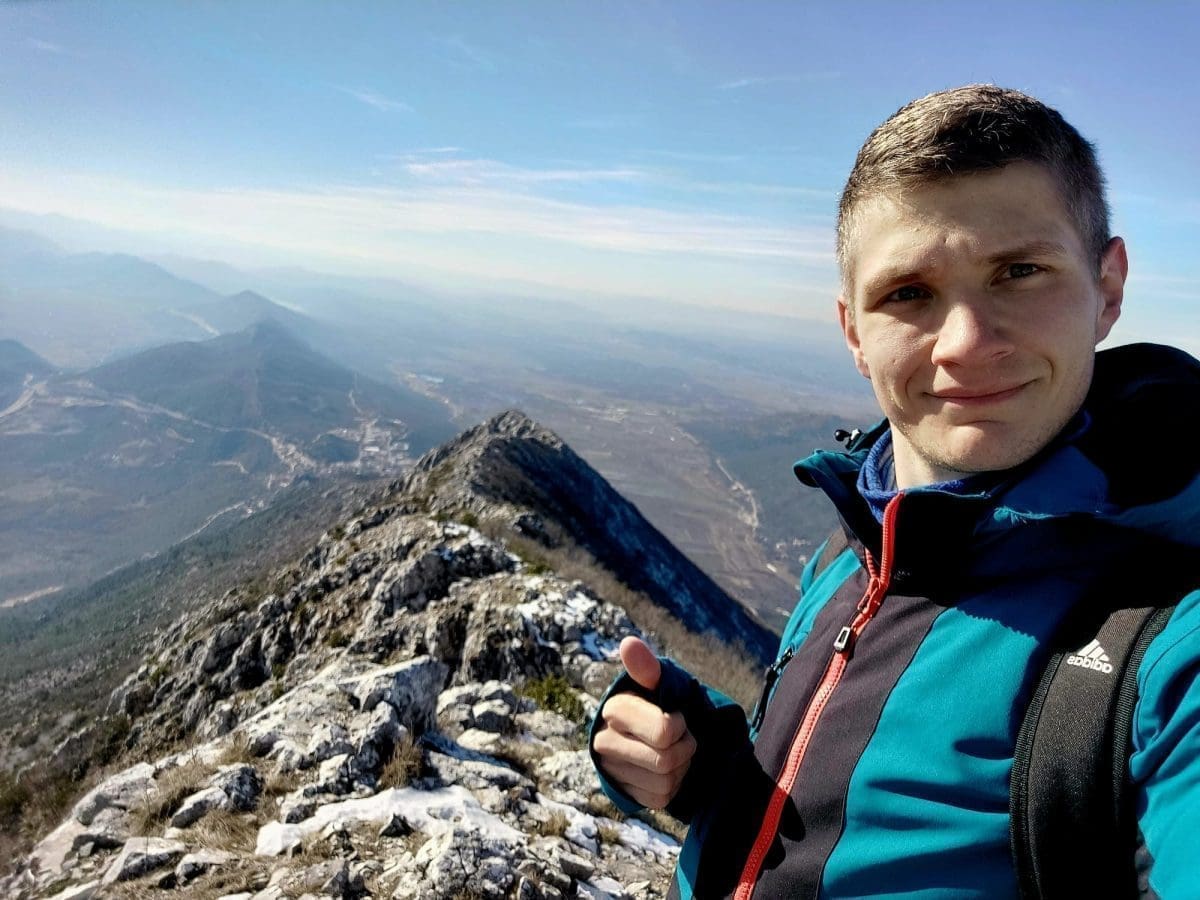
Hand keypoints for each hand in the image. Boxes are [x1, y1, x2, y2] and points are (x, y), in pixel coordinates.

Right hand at [593, 636, 696, 809]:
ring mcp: (611, 769)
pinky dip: (673, 785)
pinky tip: (666, 769)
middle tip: (680, 735)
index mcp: (615, 709)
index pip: (664, 731)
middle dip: (684, 748)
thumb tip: (628, 643)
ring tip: (672, 749)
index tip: (676, 716)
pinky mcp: (622, 792)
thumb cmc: (659, 700)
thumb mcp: (657, 682)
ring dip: (680, 767)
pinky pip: (660, 798)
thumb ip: (646, 667)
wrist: (652, 731)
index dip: (680, 725)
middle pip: (666, 760)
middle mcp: (604, 740)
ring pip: (665, 781)